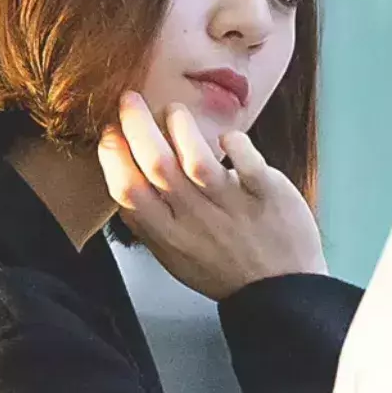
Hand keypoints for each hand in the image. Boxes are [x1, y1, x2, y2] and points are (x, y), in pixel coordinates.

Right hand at [97, 92, 327, 300]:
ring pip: (196, 159)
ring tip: (174, 112)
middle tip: (131, 99)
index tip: (111, 132)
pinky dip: (233, 142)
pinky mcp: (266, 195)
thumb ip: (149, 224)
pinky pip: (245, 160)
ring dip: (180, 126)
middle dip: (136, 125)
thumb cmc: (225, 270)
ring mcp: (231, 207)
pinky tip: (227, 138)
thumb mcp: (175, 257)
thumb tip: (123, 181)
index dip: (113, 156)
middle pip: (156, 165)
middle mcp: (195, 220)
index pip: (128, 191)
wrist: (280, 292)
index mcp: (168, 235)